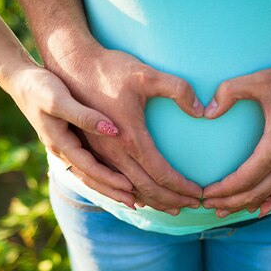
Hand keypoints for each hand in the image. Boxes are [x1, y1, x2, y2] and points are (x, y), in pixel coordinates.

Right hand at [8, 63, 136, 208]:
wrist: (20, 81)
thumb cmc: (40, 87)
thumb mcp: (60, 99)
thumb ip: (84, 116)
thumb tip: (113, 130)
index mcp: (60, 143)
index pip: (89, 168)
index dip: (110, 179)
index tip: (130, 188)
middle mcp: (62, 150)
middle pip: (89, 178)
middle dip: (112, 192)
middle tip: (135, 204)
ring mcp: (65, 147)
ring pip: (89, 174)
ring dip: (109, 187)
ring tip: (130, 197)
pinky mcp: (69, 140)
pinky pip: (87, 164)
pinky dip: (102, 174)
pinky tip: (117, 177)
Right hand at [46, 39, 202, 213]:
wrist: (70, 63)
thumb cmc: (109, 67)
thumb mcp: (146, 73)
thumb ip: (177, 89)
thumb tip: (200, 110)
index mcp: (129, 138)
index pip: (161, 174)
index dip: (181, 187)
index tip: (199, 193)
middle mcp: (112, 152)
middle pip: (146, 189)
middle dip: (171, 200)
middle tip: (193, 205)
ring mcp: (99, 153)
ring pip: (127, 190)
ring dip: (152, 201)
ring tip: (171, 207)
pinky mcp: (90, 149)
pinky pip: (110, 182)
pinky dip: (127, 194)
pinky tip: (138, 197)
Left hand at [201, 52, 270, 216]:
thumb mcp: (262, 78)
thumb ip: (229, 91)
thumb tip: (207, 112)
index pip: (244, 180)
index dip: (222, 190)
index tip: (204, 194)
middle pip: (257, 194)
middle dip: (230, 203)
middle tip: (207, 207)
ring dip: (248, 204)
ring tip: (226, 210)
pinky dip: (270, 200)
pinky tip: (258, 205)